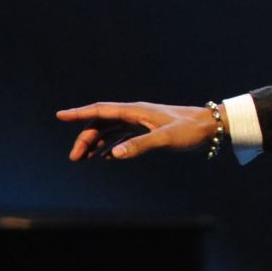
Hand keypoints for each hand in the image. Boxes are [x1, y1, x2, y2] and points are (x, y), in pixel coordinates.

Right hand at [56, 101, 223, 160]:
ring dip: (96, 143)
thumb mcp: (166, 138)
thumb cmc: (191, 130)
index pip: (101, 110)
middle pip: (102, 123)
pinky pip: (122, 136)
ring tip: (83, 160)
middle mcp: (136, 114)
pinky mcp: (148, 131)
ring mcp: (141, 122)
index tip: (60, 116)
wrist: (211, 128)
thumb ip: (139, 145)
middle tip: (75, 158)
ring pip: (110, 131)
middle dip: (85, 138)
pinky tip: (104, 157)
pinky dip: (110, 146)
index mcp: (136, 111)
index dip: (79, 113)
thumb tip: (112, 155)